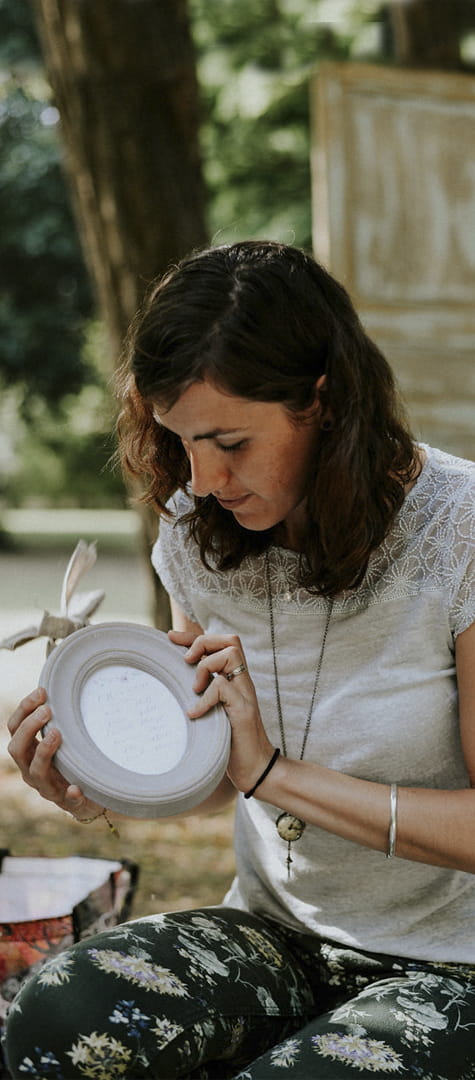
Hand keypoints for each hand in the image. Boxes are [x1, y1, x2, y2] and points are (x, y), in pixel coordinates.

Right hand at [7, 687, 102, 819]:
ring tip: (57, 734)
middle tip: (48, 710)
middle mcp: (31, 770)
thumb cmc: (73, 763)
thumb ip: (58, 720)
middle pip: (16, 749)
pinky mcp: (68, 803)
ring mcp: (48, 788)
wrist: (91, 798)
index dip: (23, 709)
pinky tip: (76, 787)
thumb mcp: (62, 740)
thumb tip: (65, 683)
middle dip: (29, 728)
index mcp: (28, 752)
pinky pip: (67, 801)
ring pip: (35, 773)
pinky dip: (70, 793)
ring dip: (44, 752)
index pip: (14, 728)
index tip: (41, 691)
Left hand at [169, 629, 274, 794]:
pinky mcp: (244, 710)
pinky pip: (223, 687)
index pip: (220, 644)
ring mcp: (245, 694)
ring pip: (231, 653)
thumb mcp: (213, 714)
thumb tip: (173, 688)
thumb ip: (202, 697)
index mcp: (234, 681)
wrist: (255, 769)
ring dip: (207, 666)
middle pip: (231, 640)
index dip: (195, 637)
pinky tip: (195, 715)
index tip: (171, 637)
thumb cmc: (231, 744)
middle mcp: (242, 682)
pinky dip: (205, 699)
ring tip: (195, 689)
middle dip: (203, 642)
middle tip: (186, 661)